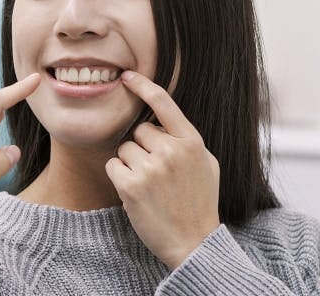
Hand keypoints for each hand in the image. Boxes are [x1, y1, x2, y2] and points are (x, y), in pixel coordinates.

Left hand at [105, 70, 219, 269]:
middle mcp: (172, 150)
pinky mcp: (131, 185)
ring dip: (130, 164)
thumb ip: (187, 140)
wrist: (194, 242)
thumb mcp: (206, 165)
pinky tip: (136, 193)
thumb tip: (165, 121)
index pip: (163, 103)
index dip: (143, 86)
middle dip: (142, 148)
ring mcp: (151, 168)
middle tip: (156, 173)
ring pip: (123, 149)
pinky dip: (119, 177)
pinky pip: (113, 166)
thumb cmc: (200, 203)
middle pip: (138, 131)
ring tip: (149, 186)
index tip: (127, 76)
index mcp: (192, 142)